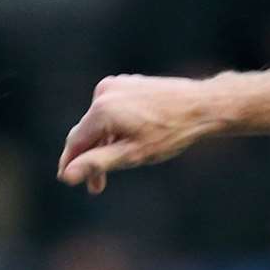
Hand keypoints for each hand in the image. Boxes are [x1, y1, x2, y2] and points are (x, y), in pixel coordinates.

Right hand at [57, 74, 223, 193]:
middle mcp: (104, 92)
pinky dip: (115, 128)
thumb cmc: (170, 133)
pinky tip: (130, 142)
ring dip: (105, 144)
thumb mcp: (132, 155)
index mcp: (102, 110)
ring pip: (101, 122)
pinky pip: (113, 110)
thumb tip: (66, 175)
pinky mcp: (128, 83)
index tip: (68, 180)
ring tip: (120, 163)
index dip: (70, 163)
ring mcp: (116, 85)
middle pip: (87, 131)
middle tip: (97, 186)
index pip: (75, 141)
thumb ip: (97, 163)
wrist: (202, 105)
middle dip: (91, 158)